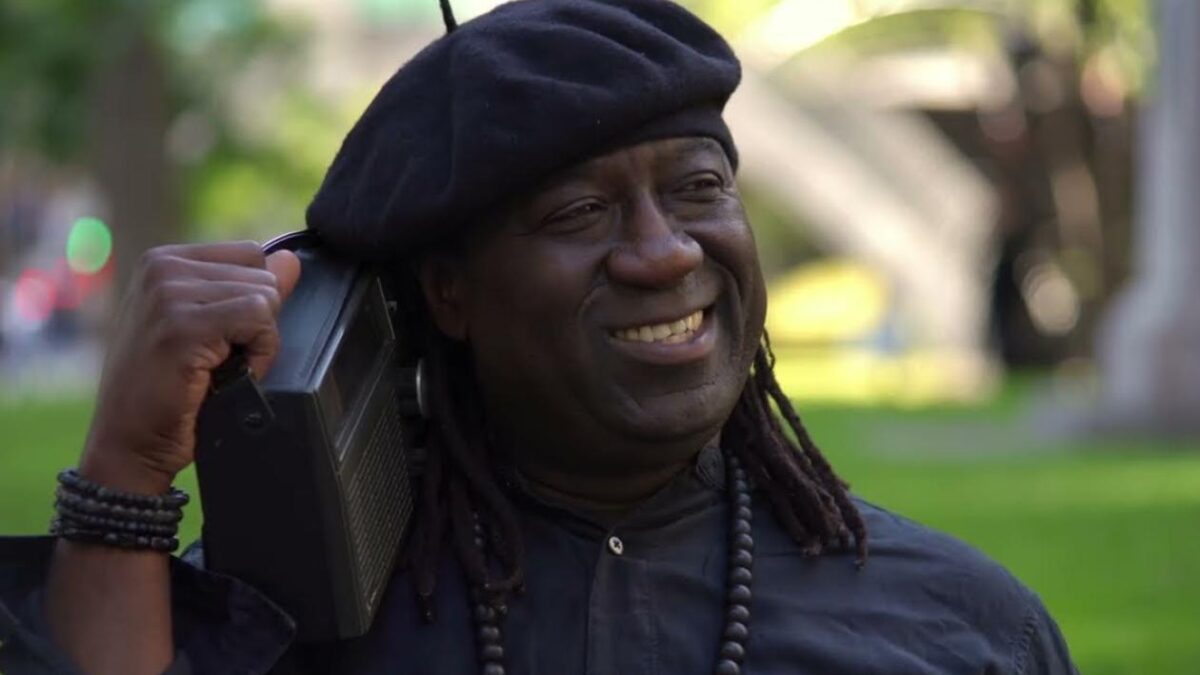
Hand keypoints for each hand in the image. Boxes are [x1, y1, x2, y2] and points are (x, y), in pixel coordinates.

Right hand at [80, 241, 301, 493]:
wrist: (129, 443)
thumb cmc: (168, 391)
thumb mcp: (211, 329)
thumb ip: (250, 291)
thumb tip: (290, 260)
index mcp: (165, 261)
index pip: (252, 254)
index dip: (254, 299)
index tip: (221, 337)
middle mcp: (162, 268)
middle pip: (263, 275)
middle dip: (257, 323)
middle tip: (218, 360)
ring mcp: (169, 294)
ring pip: (265, 297)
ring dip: (256, 343)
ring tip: (217, 369)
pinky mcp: (183, 325)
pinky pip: (259, 321)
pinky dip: (258, 355)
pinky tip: (225, 377)